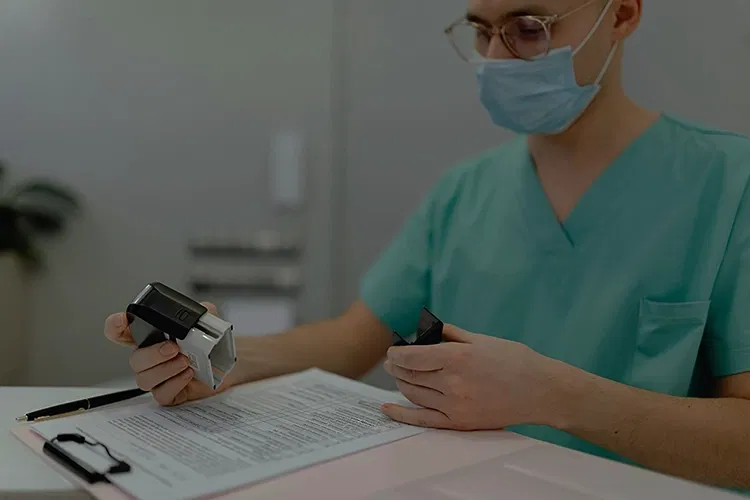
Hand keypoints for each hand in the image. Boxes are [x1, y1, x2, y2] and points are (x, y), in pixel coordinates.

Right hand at [104, 302, 229, 405]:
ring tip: (186, 361)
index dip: (115, 326)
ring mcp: (159, 377)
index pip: (123, 332)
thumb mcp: (208, 323)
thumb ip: (200, 315)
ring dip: (164, 369)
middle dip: (152, 354)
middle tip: (174, 348)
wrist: (229, 366)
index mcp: (153, 337)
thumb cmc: (214, 344)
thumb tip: (199, 312)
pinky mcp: (171, 393)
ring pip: (144, 379)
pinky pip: (161, 394)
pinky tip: (188, 375)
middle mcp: (152, 358)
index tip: (121, 321)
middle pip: (135, 359)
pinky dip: (174, 384)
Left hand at [381, 325, 565, 430]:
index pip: (412, 356)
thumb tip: (426, 331)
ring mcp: (454, 405)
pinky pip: (422, 419)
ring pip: (413, 394)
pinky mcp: (459, 423)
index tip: (393, 350)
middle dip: (395, 367)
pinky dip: (402, 414)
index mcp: (457, 357)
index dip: (396, 353)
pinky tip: (387, 408)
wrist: (541, 391)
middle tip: (391, 361)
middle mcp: (452, 383)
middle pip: (409, 375)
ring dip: (400, 383)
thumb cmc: (515, 361)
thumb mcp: (481, 339)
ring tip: (399, 375)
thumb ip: (450, 334)